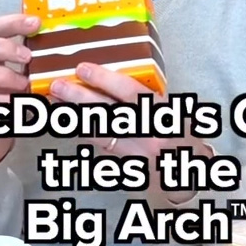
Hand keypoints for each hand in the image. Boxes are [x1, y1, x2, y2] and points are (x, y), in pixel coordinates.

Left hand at [49, 62, 212, 204]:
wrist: (190, 177)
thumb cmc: (183, 138)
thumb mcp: (175, 112)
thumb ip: (149, 99)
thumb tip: (113, 79)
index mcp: (164, 115)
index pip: (132, 94)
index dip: (106, 80)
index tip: (83, 68)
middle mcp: (150, 135)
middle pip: (109, 114)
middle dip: (80, 98)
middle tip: (58, 85)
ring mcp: (137, 154)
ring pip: (99, 133)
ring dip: (74, 116)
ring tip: (55, 101)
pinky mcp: (126, 168)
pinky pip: (100, 148)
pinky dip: (83, 133)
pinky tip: (68, 122)